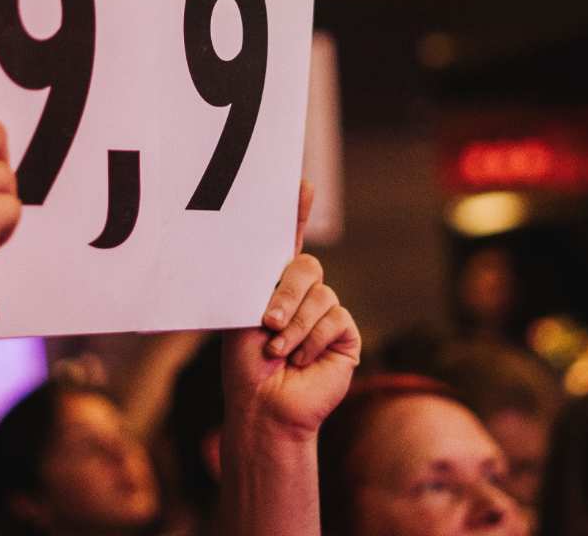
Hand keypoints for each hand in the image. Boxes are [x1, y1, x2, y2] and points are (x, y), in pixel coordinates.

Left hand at [222, 182, 360, 440]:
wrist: (264, 404)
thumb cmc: (245, 364)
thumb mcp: (243, 314)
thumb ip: (257, 283)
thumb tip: (263, 253)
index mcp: (275, 283)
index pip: (288, 239)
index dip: (298, 210)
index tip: (301, 184)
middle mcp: (303, 293)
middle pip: (306, 266)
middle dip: (286, 293)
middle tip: (267, 322)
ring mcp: (326, 311)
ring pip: (321, 295)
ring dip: (294, 327)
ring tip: (278, 352)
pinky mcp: (344, 333)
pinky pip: (335, 317)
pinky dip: (312, 340)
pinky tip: (301, 360)